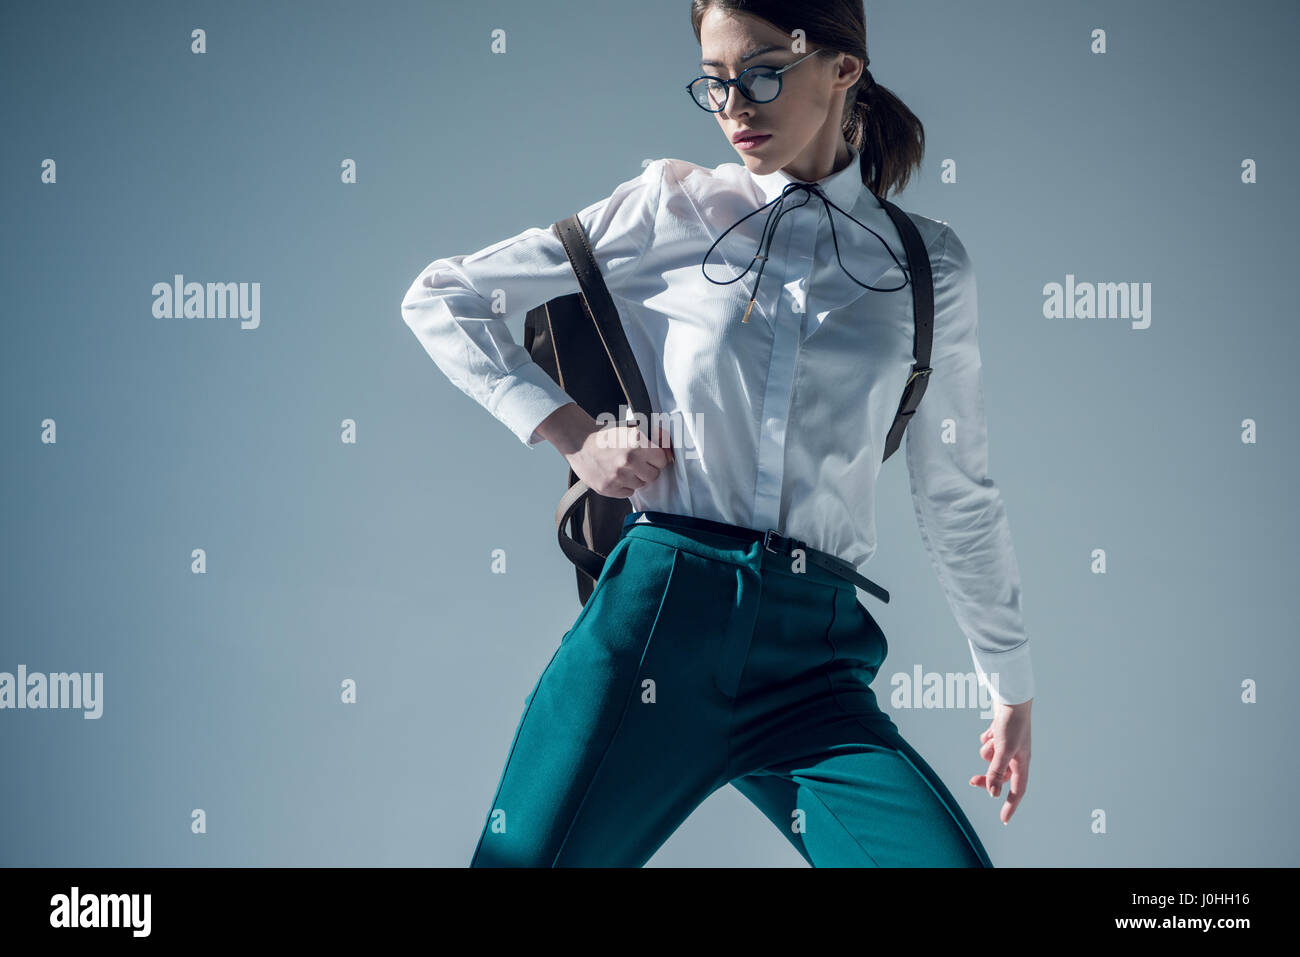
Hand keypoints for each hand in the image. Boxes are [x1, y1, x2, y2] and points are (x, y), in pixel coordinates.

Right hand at [535, 402, 674, 497]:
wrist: (578, 443)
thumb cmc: (606, 435)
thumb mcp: (631, 429)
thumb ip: (654, 437)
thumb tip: (670, 450)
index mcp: (636, 442)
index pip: (662, 460)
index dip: (656, 458)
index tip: (650, 456)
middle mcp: (628, 460)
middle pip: (653, 475)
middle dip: (648, 469)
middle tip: (636, 462)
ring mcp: (617, 476)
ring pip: (641, 485)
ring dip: (636, 478)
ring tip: (623, 467)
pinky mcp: (607, 488)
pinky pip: (628, 493)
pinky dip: (624, 486)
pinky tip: (615, 475)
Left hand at [969, 697, 1030, 823]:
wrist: (1011, 698)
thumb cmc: (1012, 724)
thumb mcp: (1003, 750)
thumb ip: (996, 772)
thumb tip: (993, 793)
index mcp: (1022, 762)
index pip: (1017, 790)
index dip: (1010, 805)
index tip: (1004, 820)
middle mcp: (1016, 756)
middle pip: (999, 775)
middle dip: (987, 776)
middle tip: (971, 781)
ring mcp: (1008, 745)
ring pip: (990, 757)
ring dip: (988, 750)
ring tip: (993, 737)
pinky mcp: (1000, 735)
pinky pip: (988, 744)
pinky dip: (987, 739)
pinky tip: (992, 729)